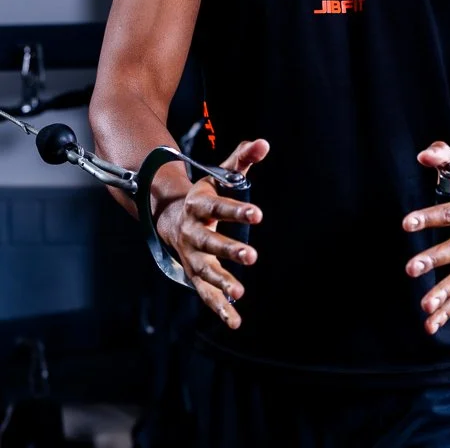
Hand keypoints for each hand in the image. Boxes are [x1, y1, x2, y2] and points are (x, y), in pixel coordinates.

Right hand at [158, 138, 268, 327]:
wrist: (170, 217)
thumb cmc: (204, 195)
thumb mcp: (220, 174)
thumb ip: (242, 158)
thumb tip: (264, 143)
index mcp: (197, 205)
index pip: (218, 206)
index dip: (236, 211)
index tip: (258, 214)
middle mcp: (191, 232)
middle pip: (209, 242)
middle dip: (228, 250)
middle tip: (252, 256)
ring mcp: (191, 255)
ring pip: (204, 271)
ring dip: (221, 281)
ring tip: (240, 292)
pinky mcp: (195, 274)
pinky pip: (205, 293)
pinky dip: (218, 307)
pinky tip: (235, 321)